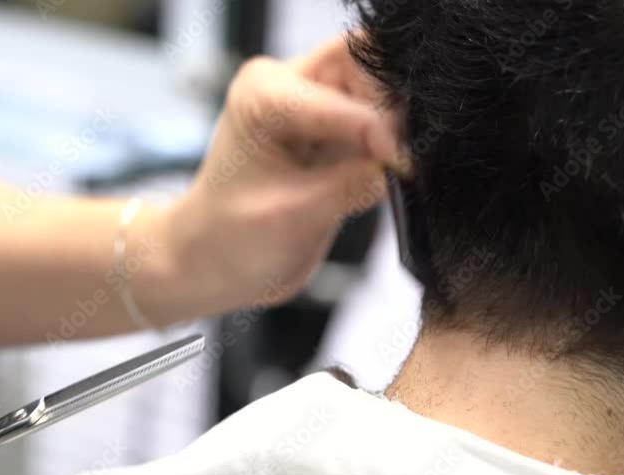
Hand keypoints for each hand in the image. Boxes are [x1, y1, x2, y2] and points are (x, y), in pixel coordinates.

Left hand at [140, 36, 404, 323]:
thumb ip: (354, 183)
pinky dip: (393, 146)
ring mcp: (315, 103)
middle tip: (404, 159)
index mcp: (265, 93)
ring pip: (381, 89)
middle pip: (367, 64)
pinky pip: (382, 122)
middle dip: (391, 109)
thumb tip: (408, 162)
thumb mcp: (295, 216)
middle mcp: (289, 84)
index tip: (402, 166)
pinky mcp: (335, 130)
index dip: (378, 130)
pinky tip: (393, 174)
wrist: (214, 262)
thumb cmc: (233, 239)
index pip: (342, 95)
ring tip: (398, 171)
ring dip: (396, 128)